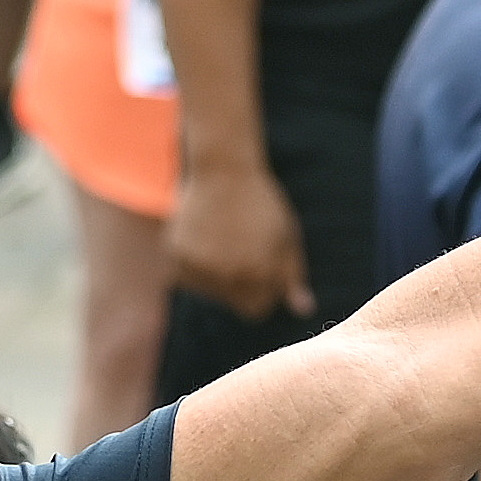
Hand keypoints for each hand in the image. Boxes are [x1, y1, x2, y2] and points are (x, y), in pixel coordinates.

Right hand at [165, 155, 311, 320]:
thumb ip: (292, 276)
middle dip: (240, 284)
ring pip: (210, 292)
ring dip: (216, 274)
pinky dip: (195, 264)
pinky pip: (187, 278)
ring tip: (222, 238)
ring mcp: (200, 267)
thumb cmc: (260, 202)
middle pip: (233, 303)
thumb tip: (304, 311)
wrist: (222, 169)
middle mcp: (229, 276)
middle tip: (240, 247)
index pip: (257, 309)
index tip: (260, 265)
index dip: (261, 290)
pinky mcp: (177, 257)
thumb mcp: (285, 236)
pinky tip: (204, 236)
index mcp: (260, 274)